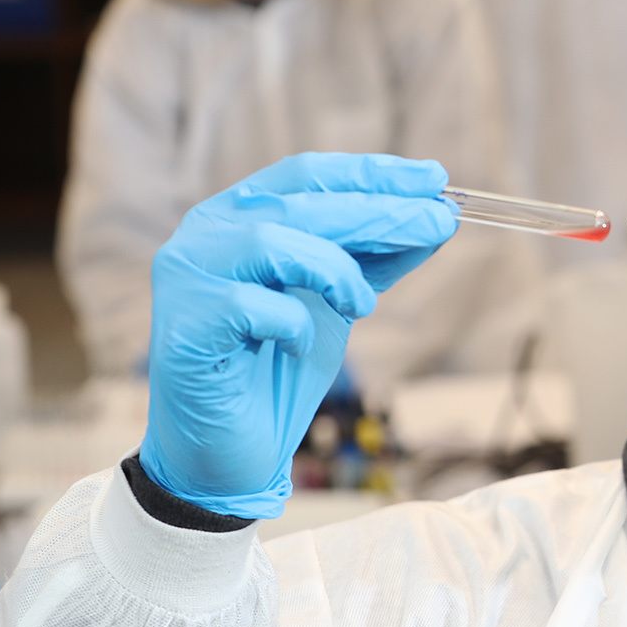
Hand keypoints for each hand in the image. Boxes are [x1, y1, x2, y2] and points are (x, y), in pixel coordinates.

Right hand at [138, 153, 456, 517]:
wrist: (230, 453)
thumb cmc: (277, 371)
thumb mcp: (338, 304)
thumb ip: (374, 260)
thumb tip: (436, 220)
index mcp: (239, 216)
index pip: (307, 176)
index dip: (372, 174)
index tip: (435, 179)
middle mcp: (206, 233)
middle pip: (301, 203)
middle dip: (380, 211)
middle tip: (441, 221)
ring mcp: (187, 275)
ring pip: (273, 241)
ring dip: (335, 270)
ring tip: (362, 305)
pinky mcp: (186, 323)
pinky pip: (252, 304)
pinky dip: (293, 321)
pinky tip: (301, 344)